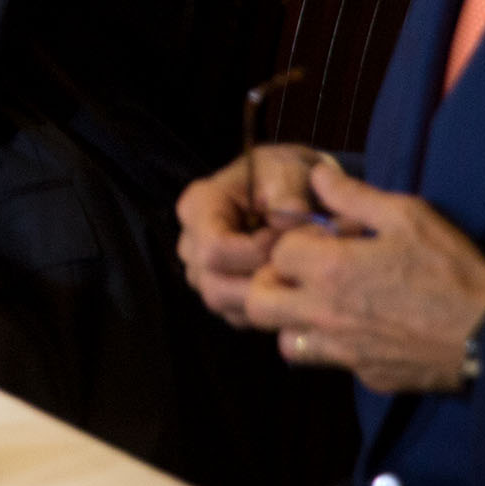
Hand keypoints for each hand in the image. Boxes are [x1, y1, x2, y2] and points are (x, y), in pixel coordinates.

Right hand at [176, 143, 329, 326]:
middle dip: (260, 280)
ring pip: (223, 304)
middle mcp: (191, 242)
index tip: (286, 238)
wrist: (291, 188)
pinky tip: (283, 283)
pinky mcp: (220, 291)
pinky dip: (264, 306)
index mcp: (198, 206)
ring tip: (290, 271)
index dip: (254, 253)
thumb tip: (286, 225)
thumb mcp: (289, 171)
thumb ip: (289, 194)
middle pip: (213, 285)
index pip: (214, 249)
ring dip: (262, 295)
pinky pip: (236, 315)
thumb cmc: (284, 176)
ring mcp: (202, 270)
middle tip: (293, 263)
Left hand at [239, 161, 484, 394]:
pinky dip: (332, 345)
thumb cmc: (450, 269)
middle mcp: (325, 314)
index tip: (323, 236)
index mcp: (331, 269)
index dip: (295, 239)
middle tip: (303, 271)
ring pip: (284, 340)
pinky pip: (328, 361)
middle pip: (258, 303)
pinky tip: (361, 326)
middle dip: (270, 282)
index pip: (276, 251)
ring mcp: (343, 350)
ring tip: (324, 301)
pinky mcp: (365, 375)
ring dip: (294, 319)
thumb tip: (317, 176)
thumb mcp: (406, 215)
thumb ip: (352, 195)